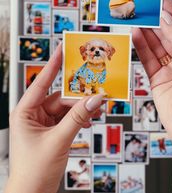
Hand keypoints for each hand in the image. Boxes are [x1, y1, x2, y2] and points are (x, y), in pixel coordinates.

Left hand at [5, 44, 102, 192]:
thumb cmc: (33, 171)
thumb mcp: (58, 140)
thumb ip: (78, 117)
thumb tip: (95, 99)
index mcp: (25, 112)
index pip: (41, 82)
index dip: (54, 64)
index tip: (63, 49)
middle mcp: (33, 114)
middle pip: (60, 97)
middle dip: (78, 96)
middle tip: (95, 87)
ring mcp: (43, 123)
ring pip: (66, 108)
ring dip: (81, 108)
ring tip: (97, 106)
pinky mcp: (52, 131)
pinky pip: (68, 118)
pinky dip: (80, 118)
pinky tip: (90, 119)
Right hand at [132, 0, 171, 146]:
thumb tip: (166, 19)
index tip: (160, 2)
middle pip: (168, 35)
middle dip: (156, 22)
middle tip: (143, 10)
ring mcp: (170, 69)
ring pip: (156, 46)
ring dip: (146, 32)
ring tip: (136, 20)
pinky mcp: (157, 79)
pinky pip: (147, 59)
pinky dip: (141, 47)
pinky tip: (136, 35)